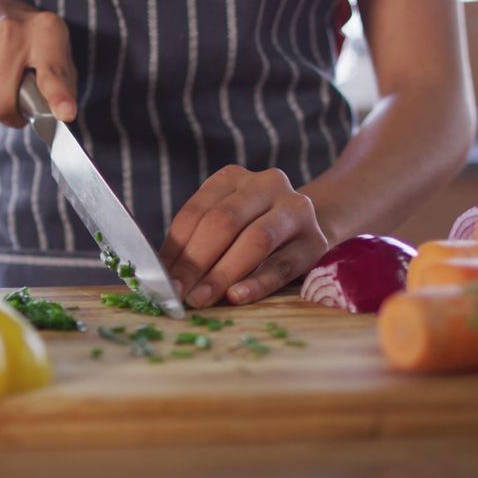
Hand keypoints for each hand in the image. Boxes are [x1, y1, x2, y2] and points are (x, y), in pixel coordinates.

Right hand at [0, 0, 75, 127]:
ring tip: (6, 86)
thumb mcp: (60, 53)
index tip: (66, 113)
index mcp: (46, 31)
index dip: (58, 95)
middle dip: (13, 116)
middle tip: (22, 111)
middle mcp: (10, 30)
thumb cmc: (33, 42)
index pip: (52, 72)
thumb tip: (62, 116)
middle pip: (2, 101)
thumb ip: (64, 85)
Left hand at [160, 166, 330, 307]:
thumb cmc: (251, 231)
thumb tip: (167, 277)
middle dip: (196, 262)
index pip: (197, 212)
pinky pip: (282, 264)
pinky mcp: (315, 240)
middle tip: (179, 294)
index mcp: (232, 178)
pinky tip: (236, 296)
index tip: (162, 280)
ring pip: (255, 240)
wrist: (308, 229)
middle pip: (224, 222)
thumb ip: (197, 243)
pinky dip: (256, 283)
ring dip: (223, 274)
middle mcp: (266, 185)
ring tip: (201, 299)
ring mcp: (295, 210)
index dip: (177, 248)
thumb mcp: (224, 225)